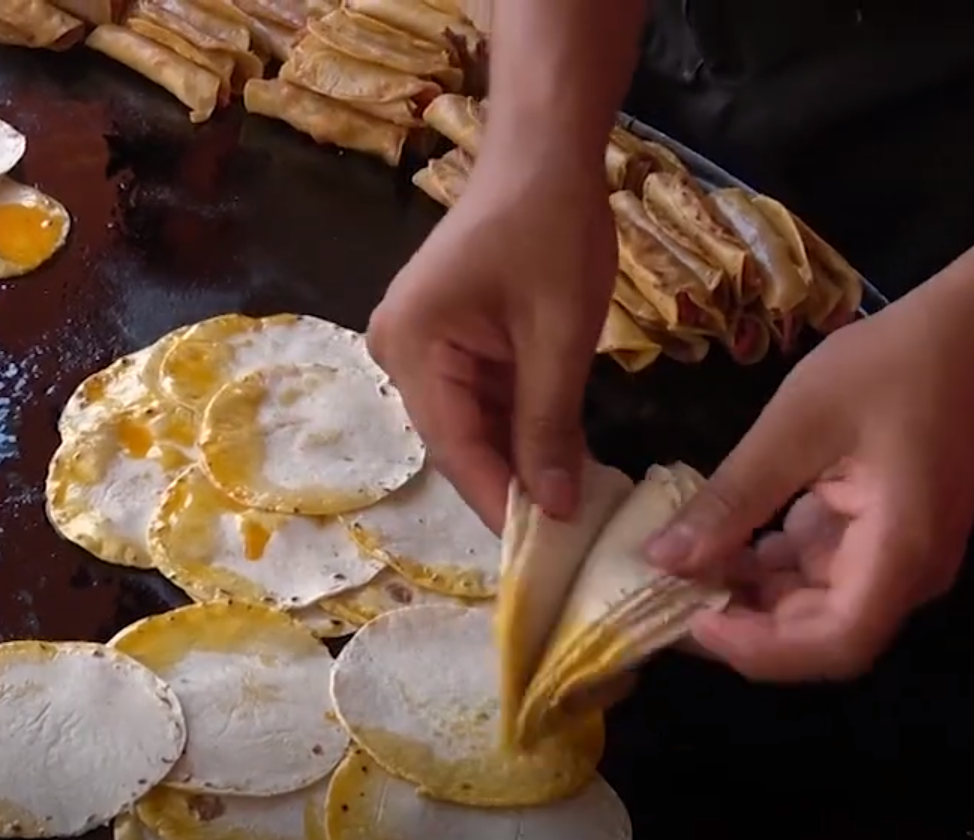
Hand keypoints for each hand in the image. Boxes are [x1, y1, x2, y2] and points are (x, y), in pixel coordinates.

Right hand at [365, 148, 616, 524]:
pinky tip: (562, 455)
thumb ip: (550, 425)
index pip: (455, 447)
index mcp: (411, 348)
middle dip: (513, 485)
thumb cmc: (552, 231)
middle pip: (458, 442)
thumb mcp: (559, 335)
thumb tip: (554, 509)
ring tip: (575, 504)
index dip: (500, 502)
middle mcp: (398, 353)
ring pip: (472, 425)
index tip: (546, 552)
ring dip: (521, 458)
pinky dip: (521, 424)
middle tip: (570, 536)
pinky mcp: (446, 340)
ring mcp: (418, 347)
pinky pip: (481, 399)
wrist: (544, 153)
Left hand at [641, 280, 973, 680]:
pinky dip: (770, 564)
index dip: (757, 647)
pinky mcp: (885, 538)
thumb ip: (733, 499)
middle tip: (668, 596)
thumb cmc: (894, 366)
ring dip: (750, 593)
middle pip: (821, 636)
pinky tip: (724, 537)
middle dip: (742, 624)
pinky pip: (822, 573)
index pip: (833, 644)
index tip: (692, 619)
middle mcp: (908, 575)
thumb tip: (663, 559)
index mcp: (900, 554)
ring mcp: (899, 559)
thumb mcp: (797, 426)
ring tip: (683, 565)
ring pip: (815, 608)